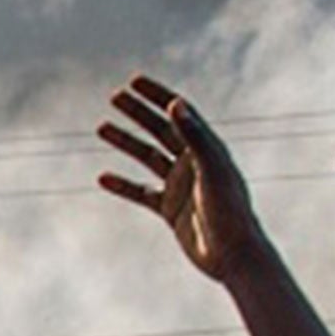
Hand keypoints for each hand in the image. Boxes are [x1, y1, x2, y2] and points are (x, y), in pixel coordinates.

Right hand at [97, 74, 268, 281]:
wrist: (233, 255)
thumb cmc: (229, 210)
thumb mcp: (211, 170)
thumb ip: (194, 135)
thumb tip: (174, 104)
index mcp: (208, 148)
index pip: (180, 113)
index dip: (157, 95)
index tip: (134, 81)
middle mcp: (194, 163)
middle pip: (161, 130)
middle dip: (138, 112)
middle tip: (114, 97)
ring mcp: (180, 186)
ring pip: (147, 157)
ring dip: (125, 142)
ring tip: (101, 128)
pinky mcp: (170, 209)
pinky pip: (141, 192)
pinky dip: (122, 185)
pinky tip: (103, 178)